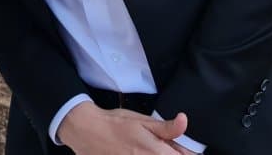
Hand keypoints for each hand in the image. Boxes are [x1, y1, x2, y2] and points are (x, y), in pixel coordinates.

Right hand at [58, 102, 189, 153]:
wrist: (86, 130)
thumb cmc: (114, 123)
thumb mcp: (142, 120)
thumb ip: (166, 127)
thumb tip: (184, 121)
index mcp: (155, 152)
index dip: (185, 153)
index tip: (179, 148)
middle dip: (170, 154)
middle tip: (162, 147)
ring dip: (158, 154)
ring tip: (146, 149)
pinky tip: (136, 152)